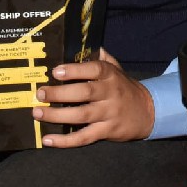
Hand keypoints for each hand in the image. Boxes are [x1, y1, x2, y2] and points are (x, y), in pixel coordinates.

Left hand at [32, 49, 154, 146]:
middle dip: (60, 93)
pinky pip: (84, 137)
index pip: (95, 69)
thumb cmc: (125, 89)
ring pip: (82, 115)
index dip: (76, 70)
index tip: (56, 71)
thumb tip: (91, 45)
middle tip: (40, 93)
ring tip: (38, 113)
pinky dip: (65, 141)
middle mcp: (111, 94)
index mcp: (111, 76)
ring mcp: (109, 113)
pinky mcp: (106, 131)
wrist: (148, 112)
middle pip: (85, 93)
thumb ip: (104, 59)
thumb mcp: (119, 71)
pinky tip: (47, 140)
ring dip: (57, 116)